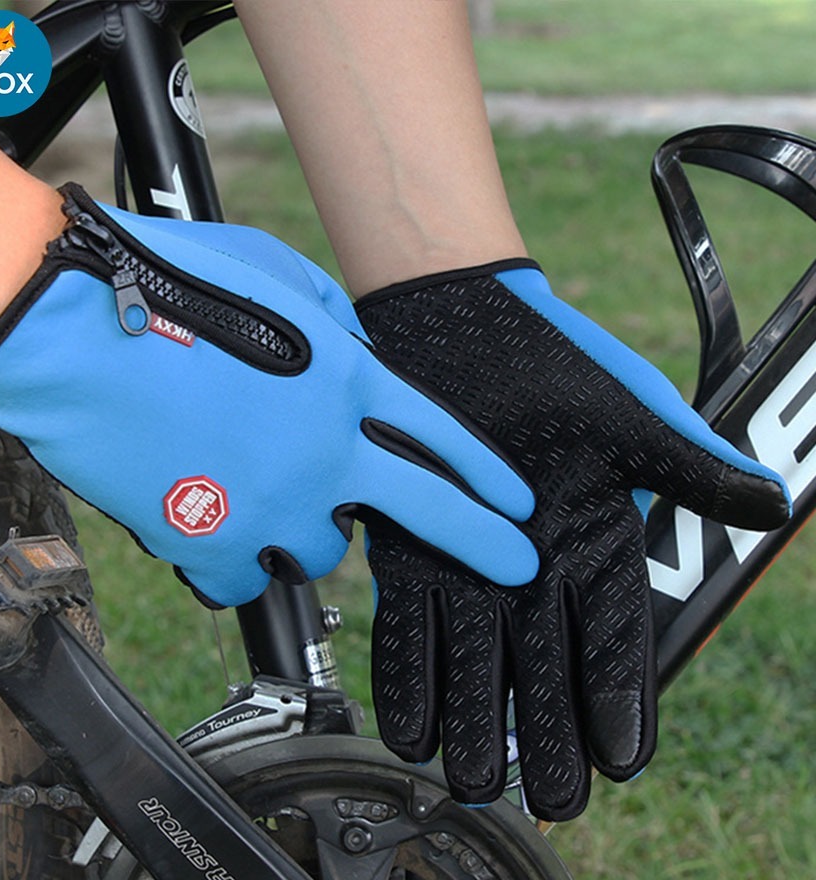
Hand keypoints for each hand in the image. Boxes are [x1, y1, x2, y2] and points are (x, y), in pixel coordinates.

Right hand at [0, 186, 538, 606]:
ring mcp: (271, 502)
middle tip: (512, 563)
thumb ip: (335, 327)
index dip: (487, 471)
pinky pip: (244, 577)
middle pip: (423, 511)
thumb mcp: (278, 276)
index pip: (442, 436)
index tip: (515, 501)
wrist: (72, 326)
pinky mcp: (210, 540)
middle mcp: (324, 449)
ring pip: (322, 550)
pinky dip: (237, 558)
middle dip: (481, 540)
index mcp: (347, 379)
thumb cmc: (169, 282)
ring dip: (309, 528)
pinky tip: (218, 528)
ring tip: (271, 497)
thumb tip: (355, 358)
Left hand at [356, 259, 790, 820]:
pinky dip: (411, 669)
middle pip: (543, 662)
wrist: (455, 320)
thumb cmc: (548, 358)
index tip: (621, 757)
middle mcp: (530, 564)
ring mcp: (468, 559)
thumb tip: (768, 498)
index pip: (613, 634)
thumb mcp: (624, 411)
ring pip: (475, 653)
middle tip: (549, 798)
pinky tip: (410, 721)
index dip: (618, 695)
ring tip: (470, 777)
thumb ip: (685, 464)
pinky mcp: (413, 544)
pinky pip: (411, 618)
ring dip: (472, 715)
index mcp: (592, 540)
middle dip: (544, 729)